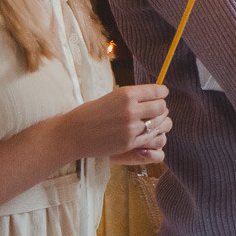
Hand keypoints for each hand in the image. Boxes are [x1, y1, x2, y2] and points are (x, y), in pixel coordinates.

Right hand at [56, 84, 170, 165]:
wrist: (73, 134)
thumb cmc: (90, 113)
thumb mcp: (112, 97)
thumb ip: (133, 97)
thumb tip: (155, 96)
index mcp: (126, 94)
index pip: (157, 91)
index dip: (162, 92)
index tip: (162, 93)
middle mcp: (131, 109)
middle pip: (161, 107)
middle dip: (160, 107)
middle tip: (155, 109)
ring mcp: (131, 128)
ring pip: (158, 123)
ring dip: (157, 121)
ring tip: (151, 120)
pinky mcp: (129, 143)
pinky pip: (150, 137)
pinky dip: (151, 134)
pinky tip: (144, 131)